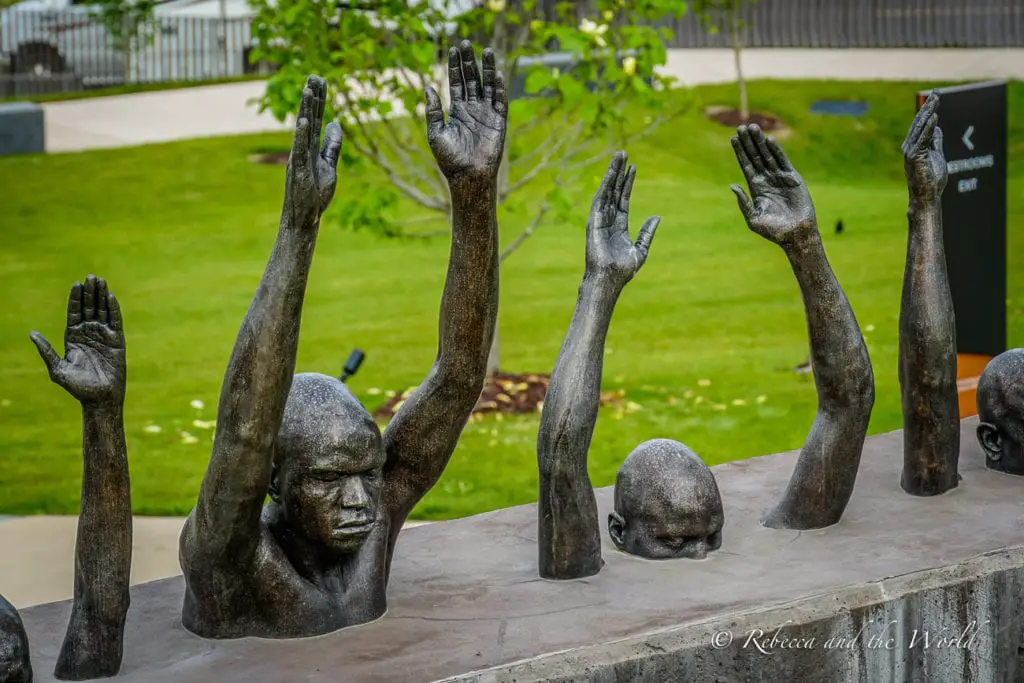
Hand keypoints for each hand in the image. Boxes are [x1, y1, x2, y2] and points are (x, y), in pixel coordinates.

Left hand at [30, 275, 125, 405]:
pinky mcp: (117, 341)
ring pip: (102, 311)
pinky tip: (110, 296)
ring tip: (101, 281)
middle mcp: (88, 334)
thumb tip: (32, 334)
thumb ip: (46, 351)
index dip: (75, 299)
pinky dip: (114, 308)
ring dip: (101, 296)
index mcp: (73, 338)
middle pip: (89, 308)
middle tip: (91, 277)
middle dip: (89, 292)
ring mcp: (103, 336)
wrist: (100, 398)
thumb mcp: (57, 369)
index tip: (76, 284)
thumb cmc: (78, 387)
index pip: (74, 313)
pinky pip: (115, 321)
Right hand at [283, 75, 342, 228]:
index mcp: (311, 147)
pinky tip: (304, 122)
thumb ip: (332, 146)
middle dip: (311, 97)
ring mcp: (298, 159)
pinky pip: (299, 151)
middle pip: (308, 118)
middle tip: (314, 75)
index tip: (320, 79)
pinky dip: (301, 136)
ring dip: (305, 111)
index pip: (316, 118)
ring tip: (308, 90)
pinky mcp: (297, 171)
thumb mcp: (329, 166)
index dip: (319, 100)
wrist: (305, 219)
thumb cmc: (315, 195)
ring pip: (302, 131)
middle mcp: (302, 149)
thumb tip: (336, 123)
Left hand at [425, 41, 507, 184]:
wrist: (467, 177)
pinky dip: (499, 89)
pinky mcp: (498, 123)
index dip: (455, 66)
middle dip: (469, 62)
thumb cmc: (450, 159)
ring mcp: (486, 115)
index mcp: (457, 111)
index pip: (457, 83)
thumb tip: (427, 87)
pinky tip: (496, 74)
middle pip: (472, 80)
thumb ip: (433, 111)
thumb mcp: (436, 133)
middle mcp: (472, 110)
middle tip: (466, 42)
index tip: (453, 49)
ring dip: (487, 69)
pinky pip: (500, 102)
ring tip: (486, 51)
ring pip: (487, 87)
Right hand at [585, 152, 659, 285]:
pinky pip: (601, 198)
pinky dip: (605, 184)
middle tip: (623, 153)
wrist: (610, 279)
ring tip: (618, 155)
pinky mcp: (594, 220)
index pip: (623, 199)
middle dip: (619, 172)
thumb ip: (647, 232)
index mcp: (618, 226)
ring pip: (607, 190)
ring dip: (612, 173)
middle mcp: (608, 220)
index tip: (632, 168)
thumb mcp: (640, 249)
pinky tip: (611, 172)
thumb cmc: (623, 270)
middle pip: (614, 191)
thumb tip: (657, 217)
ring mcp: (600, 219)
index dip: (627, 183)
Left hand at [730, 124, 816, 248]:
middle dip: (748, 142)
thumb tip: (733, 186)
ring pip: (768, 155)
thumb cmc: (773, 231)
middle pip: (755, 156)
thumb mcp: (753, 218)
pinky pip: (783, 161)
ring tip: (753, 127)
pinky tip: (769, 139)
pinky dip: (776, 151)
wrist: (795, 235)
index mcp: (756, 188)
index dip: (740, 152)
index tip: (733, 138)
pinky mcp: (793, 178)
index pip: (746, 165)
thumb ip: (744, 202)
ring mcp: (780, 178)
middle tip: (741, 127)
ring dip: (760, 142)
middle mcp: (767, 180)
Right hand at [903, 91, 945, 203]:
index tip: (936, 96)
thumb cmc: (931, 180)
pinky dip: (928, 128)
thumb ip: (935, 142)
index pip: (921, 123)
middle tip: (937, 92)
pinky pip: (923, 139)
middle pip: (920, 122)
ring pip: (920, 128)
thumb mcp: (937, 156)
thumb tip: (937, 127)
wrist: (926, 197)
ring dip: (929, 113)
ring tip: (936, 100)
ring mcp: (910, 151)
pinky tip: (934, 117)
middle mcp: (909, 146)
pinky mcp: (914, 157)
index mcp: (914, 146)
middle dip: (929, 106)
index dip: (929, 109)